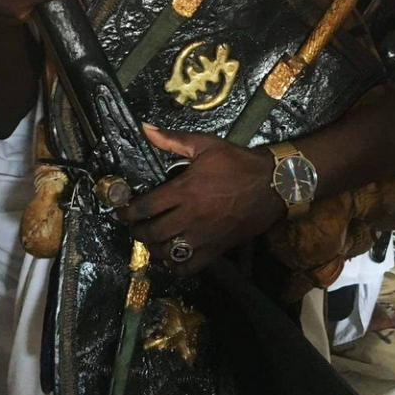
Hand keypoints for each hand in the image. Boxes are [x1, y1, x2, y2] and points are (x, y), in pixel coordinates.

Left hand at [118, 125, 283, 273]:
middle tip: (134, 225)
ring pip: (167, 252)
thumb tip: (144, 128)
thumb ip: (172, 139)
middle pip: (151, 233)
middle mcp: (190, 217)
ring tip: (151, 238)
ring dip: (153, 247)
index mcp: (184, 191)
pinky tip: (172, 254)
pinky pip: (189, 266)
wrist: (273, 184)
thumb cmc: (237, 163)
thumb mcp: (205, 145)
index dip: (127, 212)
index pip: (145, 208)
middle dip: (136, 230)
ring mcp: (203, 237)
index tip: (121, 210)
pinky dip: (175, 264)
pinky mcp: (216, 249)